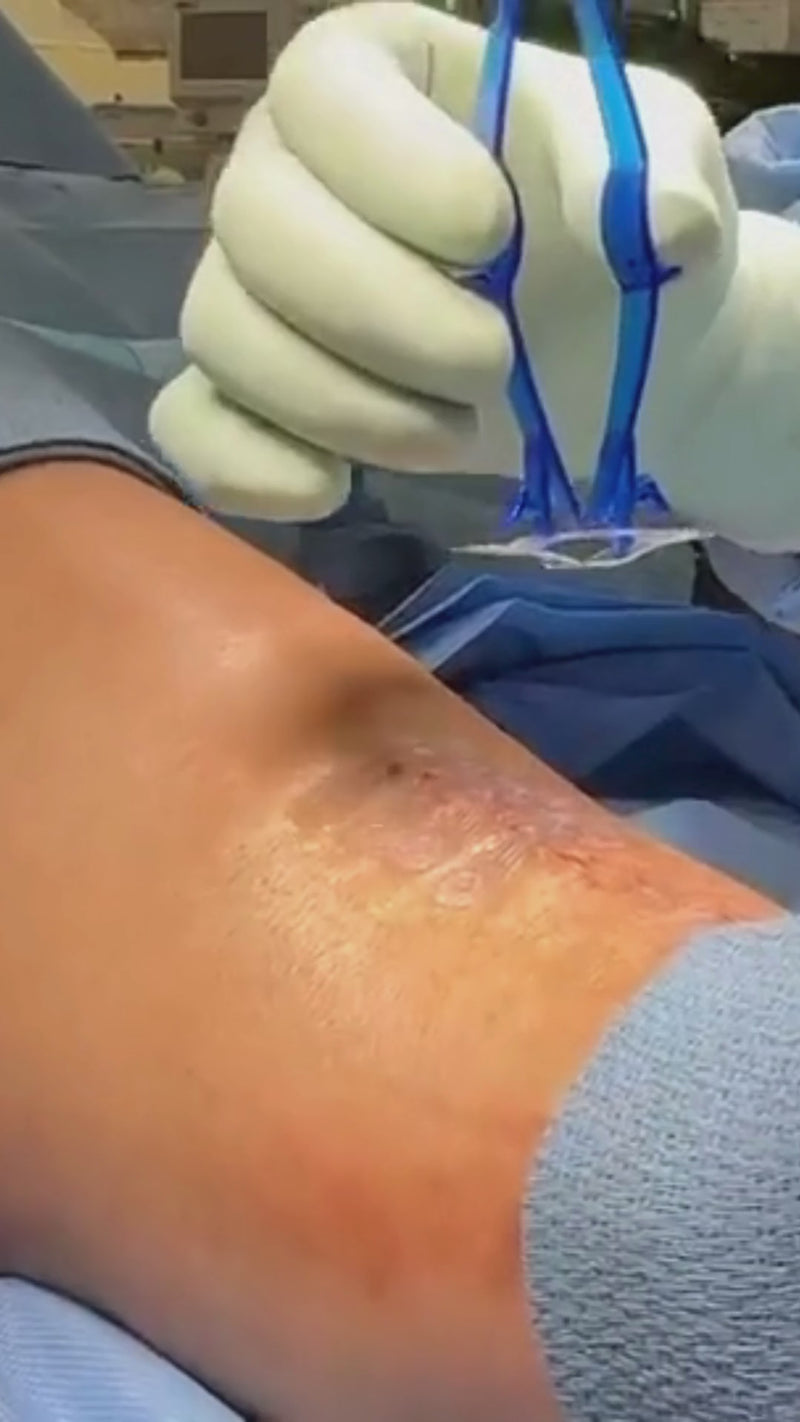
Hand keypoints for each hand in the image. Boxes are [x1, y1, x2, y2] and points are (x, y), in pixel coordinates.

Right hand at [150, 2, 799, 548]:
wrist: (596, 347)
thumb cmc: (612, 235)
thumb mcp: (662, 172)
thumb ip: (662, 174)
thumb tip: (660, 225)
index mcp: (374, 79)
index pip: (318, 91)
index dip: (390, 165)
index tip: (490, 231)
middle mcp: (285, 173)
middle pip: (253, 226)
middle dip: (378, 315)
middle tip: (491, 363)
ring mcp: (251, 288)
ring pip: (223, 335)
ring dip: (343, 404)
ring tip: (458, 431)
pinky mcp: (245, 394)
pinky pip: (192, 426)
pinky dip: (250, 470)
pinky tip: (335, 490)